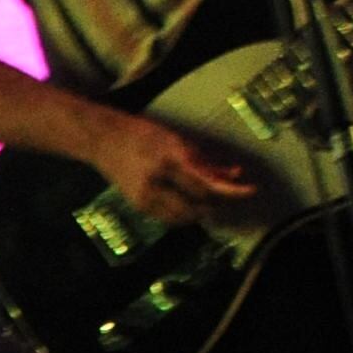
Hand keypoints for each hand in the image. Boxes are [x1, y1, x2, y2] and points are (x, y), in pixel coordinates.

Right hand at [93, 111, 257, 229]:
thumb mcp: (176, 140)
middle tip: (231, 197)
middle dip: (218, 203)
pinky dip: (185, 214)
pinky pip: (170, 218)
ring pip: (185, 216)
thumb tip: (233, 174)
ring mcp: (145, 197)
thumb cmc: (141, 134)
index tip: (250, 191)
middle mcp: (156, 182)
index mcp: (167, 161)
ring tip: (213, 202)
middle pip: (198, 205)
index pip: (206, 184)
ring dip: (203, 211)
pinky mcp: (140, 206)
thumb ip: (204, 160)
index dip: (231, 191)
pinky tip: (191, 206)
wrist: (102, 141)